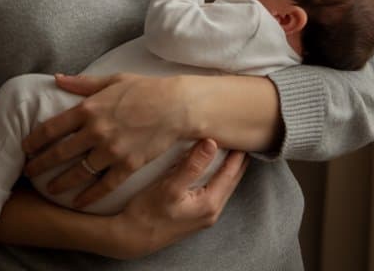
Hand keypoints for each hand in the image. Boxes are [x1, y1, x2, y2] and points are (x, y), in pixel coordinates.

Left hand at [22, 73, 187, 208]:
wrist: (177, 107)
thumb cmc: (145, 90)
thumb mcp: (112, 80)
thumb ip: (82, 83)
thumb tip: (57, 78)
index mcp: (88, 108)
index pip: (51, 128)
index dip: (34, 140)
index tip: (26, 148)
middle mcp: (96, 130)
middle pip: (59, 153)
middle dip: (40, 164)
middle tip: (28, 172)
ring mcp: (111, 150)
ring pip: (78, 172)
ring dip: (60, 183)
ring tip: (49, 189)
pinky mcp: (128, 165)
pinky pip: (103, 186)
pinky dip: (88, 196)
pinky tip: (77, 202)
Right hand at [110, 139, 248, 259]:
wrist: (130, 238)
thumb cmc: (146, 213)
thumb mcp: (170, 186)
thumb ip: (192, 165)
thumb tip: (212, 143)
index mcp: (209, 204)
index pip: (231, 173)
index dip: (238, 153)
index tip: (243, 135)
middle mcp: (211, 212)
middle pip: (231, 181)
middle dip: (238, 161)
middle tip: (243, 140)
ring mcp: (203, 216)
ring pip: (223, 186)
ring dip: (228, 169)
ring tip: (231, 150)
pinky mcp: (194, 216)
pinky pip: (213, 191)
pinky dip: (217, 177)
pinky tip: (211, 169)